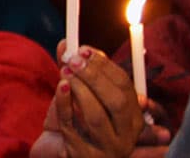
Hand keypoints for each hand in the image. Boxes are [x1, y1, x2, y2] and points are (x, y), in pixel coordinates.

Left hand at [29, 48, 143, 157]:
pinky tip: (60, 88)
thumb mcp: (78, 95)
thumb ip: (75, 70)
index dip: (106, 66)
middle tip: (74, 60)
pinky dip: (65, 103)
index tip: (85, 49)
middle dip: (95, 77)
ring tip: (64, 72)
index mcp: (131, 118)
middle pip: (117, 102)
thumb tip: (66, 43)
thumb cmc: (74, 121)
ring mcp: (106, 148)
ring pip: (96, 116)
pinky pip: (73, 126)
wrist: (57, 150)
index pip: (126, 88)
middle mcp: (125, 135)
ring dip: (79, 89)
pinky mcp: (83, 155)